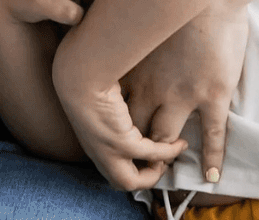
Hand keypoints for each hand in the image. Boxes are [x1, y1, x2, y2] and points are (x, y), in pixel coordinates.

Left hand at [50, 54, 185, 190]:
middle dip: (145, 179)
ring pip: (132, 181)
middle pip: (121, 183)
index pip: (113, 171)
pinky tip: (179, 143)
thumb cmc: (89, 83)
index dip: (133, 169)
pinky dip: (167, 152)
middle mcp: (99, 153)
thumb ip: (113, 114)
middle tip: (161, 164)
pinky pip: (151, 155)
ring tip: (170, 157)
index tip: (149, 159)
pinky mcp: (122, 143)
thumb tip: (128, 112)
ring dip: (155, 173)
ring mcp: (108, 151)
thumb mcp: (99, 104)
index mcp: (94, 146)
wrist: (79, 76)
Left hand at [122, 1, 249, 183]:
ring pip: (165, 138)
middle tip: (135, 154)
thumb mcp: (136, 12)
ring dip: (164, 154)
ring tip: (167, 166)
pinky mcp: (213, 95)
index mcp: (131, 66)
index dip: (109, 121)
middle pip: (132, 128)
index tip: (110, 127)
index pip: (111, 106)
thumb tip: (104, 25)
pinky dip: (210, 159)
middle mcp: (151, 86)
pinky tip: (210, 177)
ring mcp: (182, 94)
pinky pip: (212, 137)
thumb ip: (123, 31)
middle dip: (131, 145)